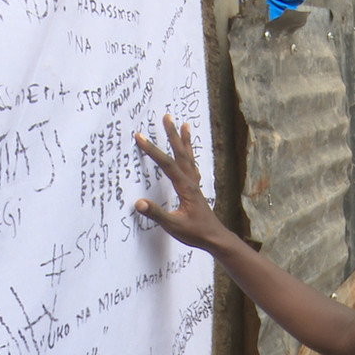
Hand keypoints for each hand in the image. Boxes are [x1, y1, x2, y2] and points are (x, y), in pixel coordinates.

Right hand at [134, 114, 227, 250]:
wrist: (215, 238)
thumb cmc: (196, 233)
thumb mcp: (174, 226)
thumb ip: (156, 214)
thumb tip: (138, 203)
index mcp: (185, 188)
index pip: (167, 165)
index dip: (153, 151)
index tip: (140, 137)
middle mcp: (191, 182)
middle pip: (181, 154)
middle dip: (173, 135)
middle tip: (167, 117)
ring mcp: (195, 185)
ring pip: (188, 158)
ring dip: (184, 141)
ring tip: (184, 125)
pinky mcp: (195, 190)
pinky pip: (191, 166)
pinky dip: (189, 155)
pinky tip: (188, 152)